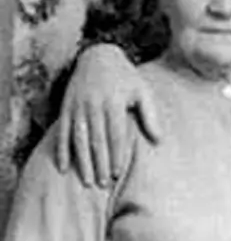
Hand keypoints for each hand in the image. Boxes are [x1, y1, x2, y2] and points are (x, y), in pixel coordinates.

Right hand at [56, 44, 160, 186]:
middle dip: (100, 164)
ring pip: (78, 139)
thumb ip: (150, 116)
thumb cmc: (126, 78)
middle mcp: (94, 105)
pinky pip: (62, 132)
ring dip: (82, 162)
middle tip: (104, 184)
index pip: (115, 134)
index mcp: (114, 102)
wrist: (98, 56)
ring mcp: (78, 107)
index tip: (118, 172)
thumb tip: (159, 141)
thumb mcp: (142, 92)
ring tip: (87, 182)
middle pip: (96, 140)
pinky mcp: (67, 108)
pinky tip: (63, 167)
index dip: (116, 154)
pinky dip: (61, 150)